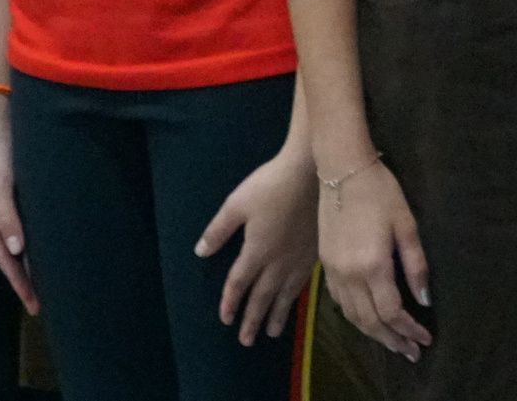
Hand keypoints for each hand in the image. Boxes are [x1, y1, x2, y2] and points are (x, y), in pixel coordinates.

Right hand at [0, 98, 37, 311]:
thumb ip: (7, 219)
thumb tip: (17, 252)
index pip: (3, 256)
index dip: (19, 281)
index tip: (34, 304)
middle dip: (9, 270)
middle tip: (24, 295)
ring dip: (5, 252)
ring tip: (8, 269)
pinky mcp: (6, 183)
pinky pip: (8, 215)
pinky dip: (12, 230)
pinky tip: (17, 233)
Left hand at [197, 141, 317, 345]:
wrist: (314, 173)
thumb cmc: (272, 185)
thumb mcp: (237, 203)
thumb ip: (219, 230)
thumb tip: (201, 252)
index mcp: (257, 250)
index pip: (240, 283)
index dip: (230, 302)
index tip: (226, 320)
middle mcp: (278, 261)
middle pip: (262, 296)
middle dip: (252, 319)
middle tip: (246, 341)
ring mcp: (299, 259)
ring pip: (285, 295)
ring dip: (276, 315)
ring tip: (271, 333)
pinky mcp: (315, 253)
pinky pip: (302, 285)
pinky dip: (295, 299)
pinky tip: (295, 303)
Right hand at [317, 158, 431, 361]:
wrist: (341, 168)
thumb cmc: (380, 191)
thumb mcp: (406, 224)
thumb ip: (416, 265)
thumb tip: (424, 299)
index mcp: (372, 265)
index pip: (391, 312)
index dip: (409, 330)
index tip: (425, 339)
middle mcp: (349, 274)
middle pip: (369, 321)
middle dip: (392, 340)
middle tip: (411, 353)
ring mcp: (333, 270)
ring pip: (351, 315)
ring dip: (372, 333)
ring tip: (391, 343)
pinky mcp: (324, 262)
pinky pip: (338, 301)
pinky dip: (353, 316)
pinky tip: (366, 318)